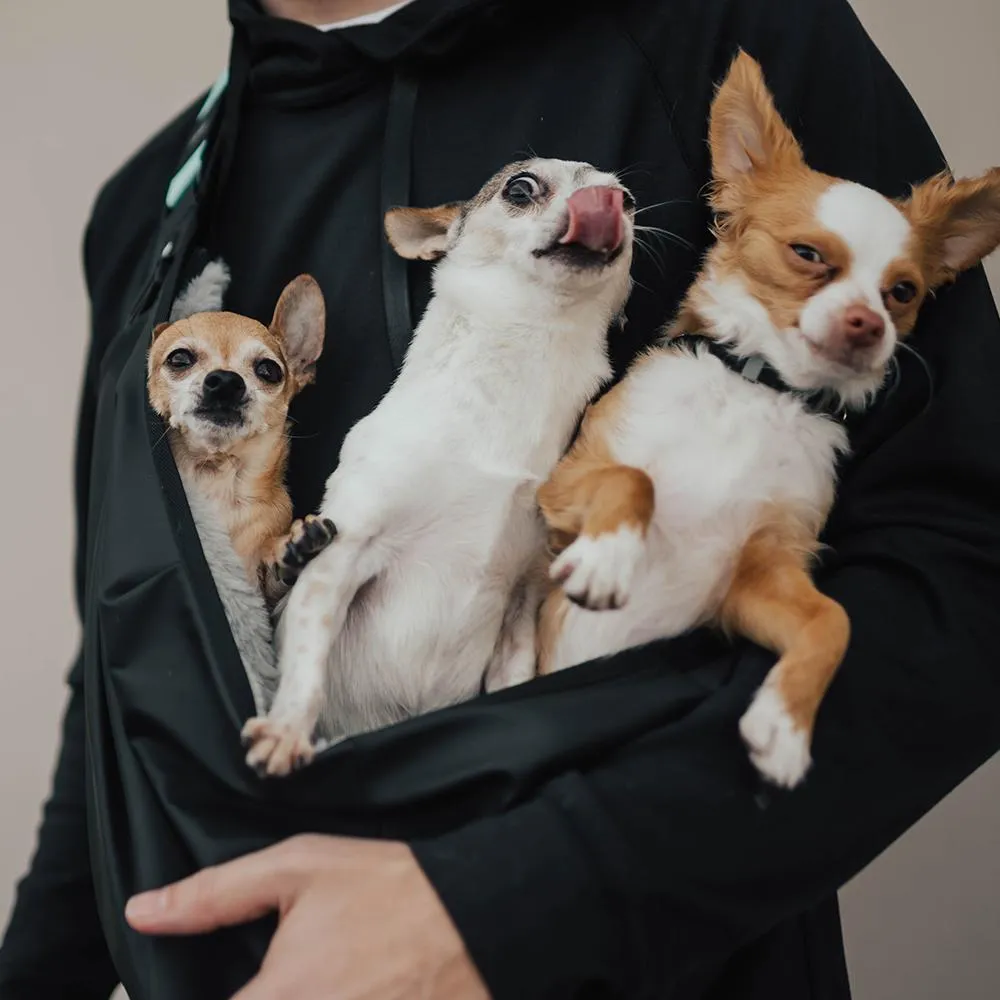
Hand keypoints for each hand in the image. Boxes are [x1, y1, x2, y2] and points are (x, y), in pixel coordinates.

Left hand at [125, 834, 490, 999]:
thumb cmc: (387, 888)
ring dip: (295, 998)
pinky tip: (345, 984)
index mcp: (275, 998)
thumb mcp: (299, 867)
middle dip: (258, 991)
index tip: (241, 979)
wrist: (474, 915)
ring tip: (323, 972)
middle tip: (288, 969)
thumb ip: (215, 894)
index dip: (208, 996)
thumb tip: (143, 911)